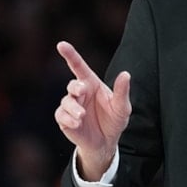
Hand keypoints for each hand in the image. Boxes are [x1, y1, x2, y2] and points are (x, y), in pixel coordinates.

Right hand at [54, 41, 131, 179]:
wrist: (106, 142)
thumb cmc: (114, 120)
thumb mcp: (122, 107)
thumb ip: (122, 92)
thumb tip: (125, 74)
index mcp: (92, 84)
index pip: (79, 67)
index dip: (70, 55)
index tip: (61, 44)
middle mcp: (80, 93)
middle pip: (72, 84)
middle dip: (76, 87)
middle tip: (83, 91)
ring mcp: (71, 106)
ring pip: (66, 102)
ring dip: (73, 108)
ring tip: (82, 116)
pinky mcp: (64, 120)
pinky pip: (61, 116)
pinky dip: (68, 119)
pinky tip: (77, 124)